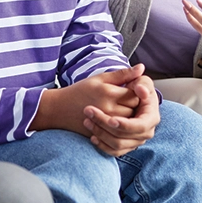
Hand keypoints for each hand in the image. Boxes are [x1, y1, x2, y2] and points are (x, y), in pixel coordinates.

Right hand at [29, 65, 143, 135]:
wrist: (59, 110)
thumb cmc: (80, 91)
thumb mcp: (100, 78)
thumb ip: (122, 74)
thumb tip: (142, 68)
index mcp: (108, 92)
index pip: (136, 94)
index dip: (137, 91)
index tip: (131, 89)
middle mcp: (108, 109)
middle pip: (135, 109)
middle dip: (135, 105)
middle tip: (129, 100)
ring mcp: (105, 124)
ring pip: (130, 123)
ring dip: (131, 117)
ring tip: (123, 110)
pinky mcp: (102, 134)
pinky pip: (121, 133)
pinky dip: (123, 128)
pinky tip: (118, 121)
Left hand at [83, 73, 159, 156]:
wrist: (129, 99)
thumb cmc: (136, 88)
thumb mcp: (141, 82)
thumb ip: (142, 83)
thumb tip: (141, 90)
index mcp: (152, 117)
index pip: (139, 126)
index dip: (125, 125)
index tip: (111, 120)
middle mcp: (146, 132)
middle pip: (124, 135)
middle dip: (105, 125)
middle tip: (89, 112)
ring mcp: (136, 141)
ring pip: (117, 144)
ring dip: (100, 134)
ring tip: (87, 120)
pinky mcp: (127, 146)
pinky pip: (114, 152)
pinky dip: (102, 146)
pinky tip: (92, 136)